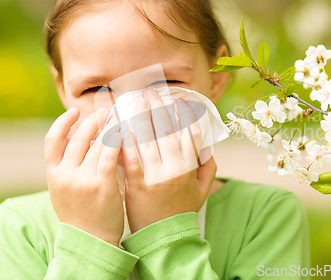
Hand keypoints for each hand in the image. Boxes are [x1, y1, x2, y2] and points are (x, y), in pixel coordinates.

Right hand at [44, 107, 123, 245]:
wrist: (91, 241)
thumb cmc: (80, 213)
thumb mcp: (63, 190)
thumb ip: (66, 166)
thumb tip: (75, 137)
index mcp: (53, 175)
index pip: (52, 140)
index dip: (62, 122)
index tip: (74, 111)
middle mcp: (65, 175)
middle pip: (78, 138)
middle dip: (92, 121)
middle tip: (105, 111)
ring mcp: (83, 180)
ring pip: (96, 144)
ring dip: (108, 127)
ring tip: (117, 118)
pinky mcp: (103, 186)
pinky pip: (110, 156)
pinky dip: (117, 141)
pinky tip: (124, 133)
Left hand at [121, 88, 216, 233]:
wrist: (165, 238)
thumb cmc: (183, 211)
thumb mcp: (202, 190)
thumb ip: (208, 167)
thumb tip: (207, 145)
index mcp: (190, 168)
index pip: (189, 134)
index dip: (184, 115)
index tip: (178, 100)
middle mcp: (174, 169)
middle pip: (167, 131)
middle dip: (159, 109)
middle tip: (152, 93)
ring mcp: (155, 175)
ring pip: (149, 140)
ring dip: (143, 117)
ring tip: (137, 101)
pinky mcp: (136, 184)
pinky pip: (130, 156)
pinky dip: (127, 139)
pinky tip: (123, 125)